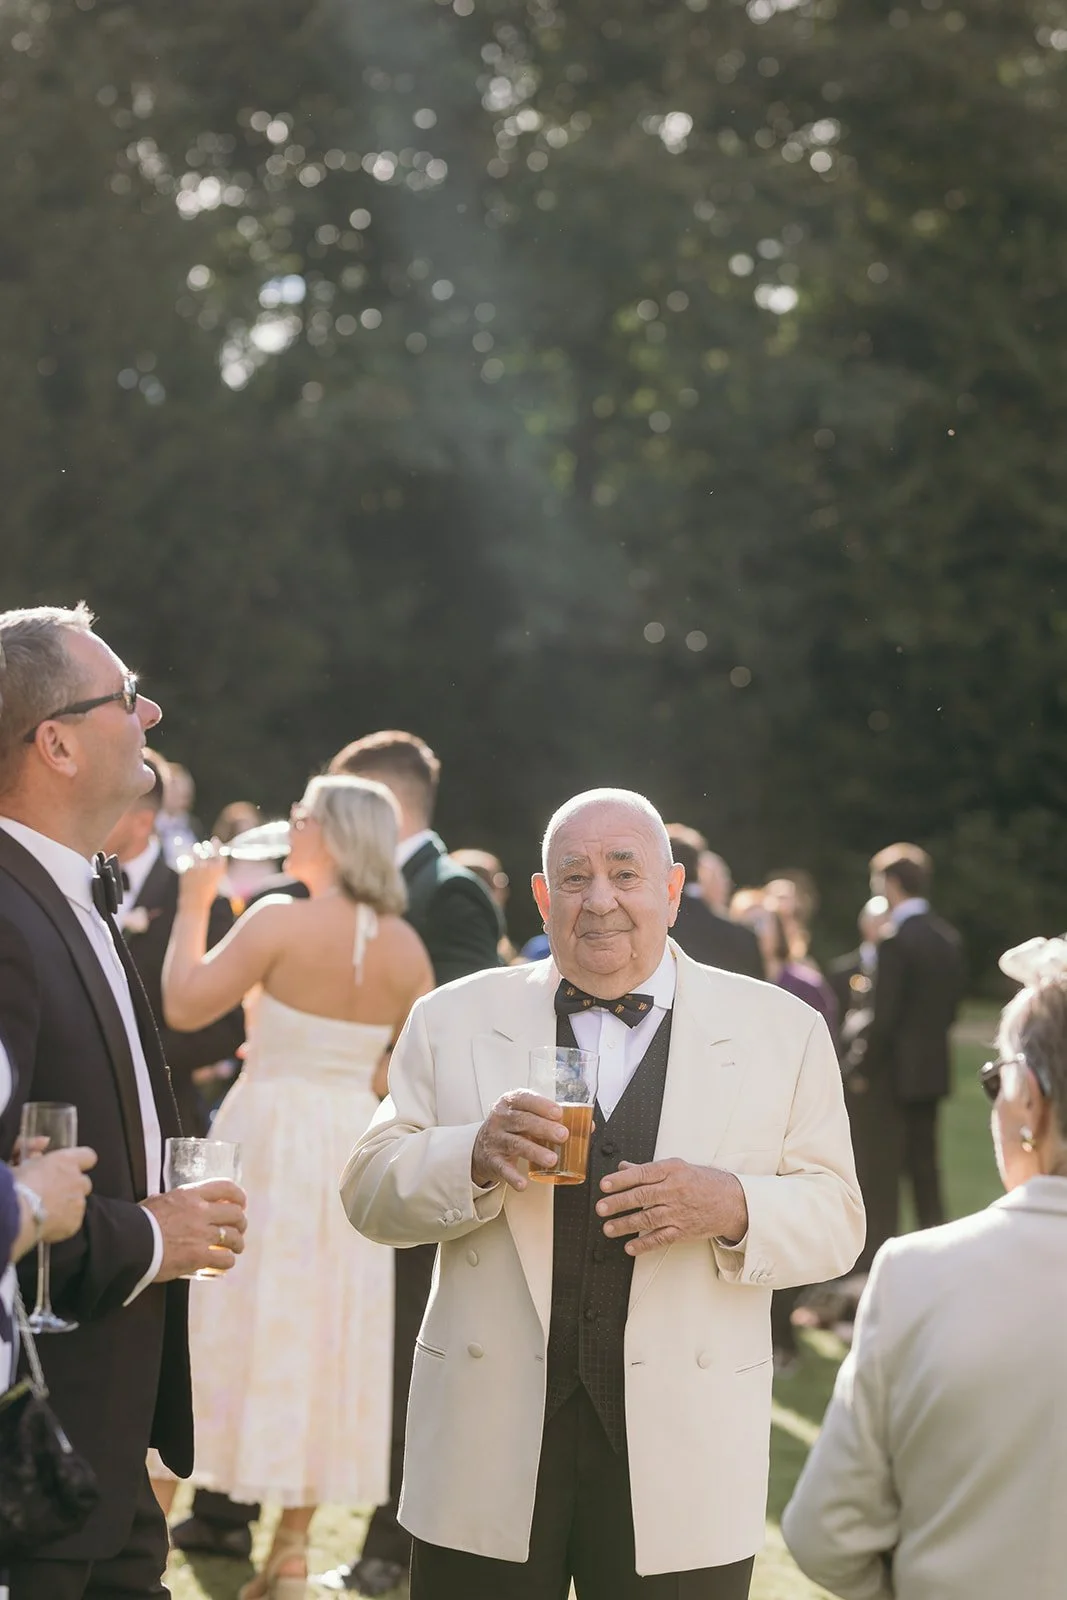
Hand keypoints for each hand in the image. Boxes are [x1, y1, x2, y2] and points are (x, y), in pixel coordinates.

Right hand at [18, 1147, 96, 1242]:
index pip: (88, 1156)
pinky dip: (64, 1222)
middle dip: (73, 1187)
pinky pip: (73, 1221)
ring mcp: (78, 1202)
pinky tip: (49, 1223)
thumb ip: (34, 1150)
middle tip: (55, 1192)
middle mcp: (77, 1180)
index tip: (72, 1167)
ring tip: (48, 1210)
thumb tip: (44, 1142)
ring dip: (68, 1205)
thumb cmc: (17, 1186)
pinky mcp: (75, 1222)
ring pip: (79, 1202)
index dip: (82, 1161)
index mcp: (66, 1161)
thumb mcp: (22, 1162)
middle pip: (84, 1182)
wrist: (18, 1214)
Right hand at [143, 1179, 246, 1280]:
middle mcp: (201, 1212)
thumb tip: (172, 1202)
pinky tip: (223, 1264)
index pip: (225, 1187)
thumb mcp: (157, 1200)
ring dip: (237, 1244)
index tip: (241, 1203)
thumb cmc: (137, 1222)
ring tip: (235, 1249)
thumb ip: (172, 1201)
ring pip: (234, 1237)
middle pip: (235, 1213)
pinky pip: (224, 1259)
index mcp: (190, 1195)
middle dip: (241, 1222)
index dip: (238, 1196)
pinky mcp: (199, 1256)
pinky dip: (227, 1262)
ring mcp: (202, 1234)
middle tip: (239, 1230)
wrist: (129, 1242)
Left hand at [175, 842, 227, 911]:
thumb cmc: (206, 893)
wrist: (194, 902)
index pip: (219, 852)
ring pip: (196, 854)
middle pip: (208, 851)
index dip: (217, 845)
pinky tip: (190, 864)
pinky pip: (188, 860)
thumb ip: (213, 867)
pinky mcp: (187, 868)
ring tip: (197, 852)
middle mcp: (209, 866)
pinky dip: (189, 860)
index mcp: (219, 870)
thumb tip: (208, 855)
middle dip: (207, 846)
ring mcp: (197, 867)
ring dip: (197, 851)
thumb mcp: (215, 880)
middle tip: (205, 844)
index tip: (215, 839)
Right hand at [471, 1090, 568, 1190]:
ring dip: (535, 1151)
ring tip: (552, 1159)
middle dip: (544, 1128)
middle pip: (523, 1121)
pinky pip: (503, 1168)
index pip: (525, 1099)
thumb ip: (553, 1119)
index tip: (558, 1113)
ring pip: (515, 1143)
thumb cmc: (512, 1128)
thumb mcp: (526, 1116)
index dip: (542, 1105)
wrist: (481, 1147)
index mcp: (511, 1103)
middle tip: (563, 1135)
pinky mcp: (492, 1160)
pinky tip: (523, 1183)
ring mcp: (495, 1139)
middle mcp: (501, 1119)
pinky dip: (513, 1176)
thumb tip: (588, 1127)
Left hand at [595, 1158, 747, 1255]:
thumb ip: (648, 1169)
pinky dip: (644, 1244)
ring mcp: (679, 1212)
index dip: (621, 1180)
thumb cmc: (704, 1182)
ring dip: (626, 1225)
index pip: (642, 1174)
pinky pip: (661, 1238)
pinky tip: (630, 1247)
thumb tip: (623, 1167)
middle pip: (642, 1196)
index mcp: (672, 1171)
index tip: (604, 1185)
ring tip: (608, 1228)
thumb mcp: (677, 1168)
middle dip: (619, 1203)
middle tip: (601, 1207)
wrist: (732, 1201)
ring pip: (648, 1219)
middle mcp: (674, 1191)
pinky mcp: (683, 1230)